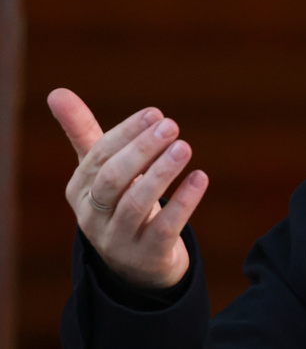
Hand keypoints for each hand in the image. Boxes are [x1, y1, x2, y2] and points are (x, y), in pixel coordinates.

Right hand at [49, 88, 208, 288]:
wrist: (135, 263)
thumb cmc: (118, 200)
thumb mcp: (99, 169)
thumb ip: (82, 131)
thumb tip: (56, 92)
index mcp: (80, 189)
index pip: (99, 156)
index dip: (126, 133)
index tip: (155, 113)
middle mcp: (93, 216)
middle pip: (113, 179)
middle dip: (141, 150)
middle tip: (172, 125)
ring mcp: (118, 239)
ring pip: (136, 204)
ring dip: (161, 173)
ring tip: (184, 147)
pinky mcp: (147, 255)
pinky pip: (163, 228)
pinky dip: (183, 202)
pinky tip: (200, 178)